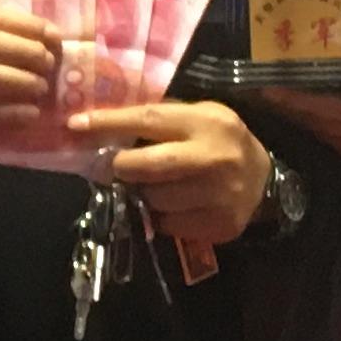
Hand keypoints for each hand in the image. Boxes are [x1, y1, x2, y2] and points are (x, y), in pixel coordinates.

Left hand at [72, 98, 269, 248]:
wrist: (265, 180)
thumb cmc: (220, 142)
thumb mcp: (199, 116)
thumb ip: (160, 119)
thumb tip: (103, 125)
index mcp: (207, 122)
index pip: (148, 119)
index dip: (109, 123)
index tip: (76, 125)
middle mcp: (214, 158)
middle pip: (147, 166)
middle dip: (120, 167)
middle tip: (110, 166)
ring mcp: (218, 195)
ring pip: (154, 199)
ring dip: (142, 193)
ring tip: (151, 185)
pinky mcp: (218, 224)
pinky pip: (167, 223)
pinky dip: (160, 215)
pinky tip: (171, 204)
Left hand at [273, 0, 340, 161]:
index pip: (320, 105)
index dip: (289, 94)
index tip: (262, 78)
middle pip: (307, 119)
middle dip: (281, 99)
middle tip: (254, 75)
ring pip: (312, 129)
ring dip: (291, 109)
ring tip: (265, 83)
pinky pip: (322, 135)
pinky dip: (308, 117)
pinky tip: (293, 98)